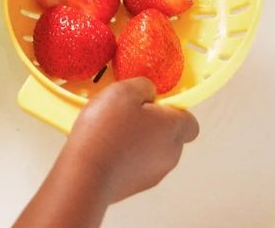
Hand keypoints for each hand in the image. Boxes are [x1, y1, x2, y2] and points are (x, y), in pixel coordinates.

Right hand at [66, 77, 200, 204]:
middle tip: (128, 116)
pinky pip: (135, 167)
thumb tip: (149, 93)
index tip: (151, 104)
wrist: (84, 175)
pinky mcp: (134, 188)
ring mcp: (154, 174)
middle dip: (153, 126)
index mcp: (175, 129)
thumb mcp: (125, 90)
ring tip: (111, 134)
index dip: (173, 111)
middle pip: (170, 137)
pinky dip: (125, 159)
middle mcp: (171, 154)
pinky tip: (104, 151)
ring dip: (138, 143)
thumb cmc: (107, 130)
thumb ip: (145, 86)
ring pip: (152, 152)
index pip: (190, 122)